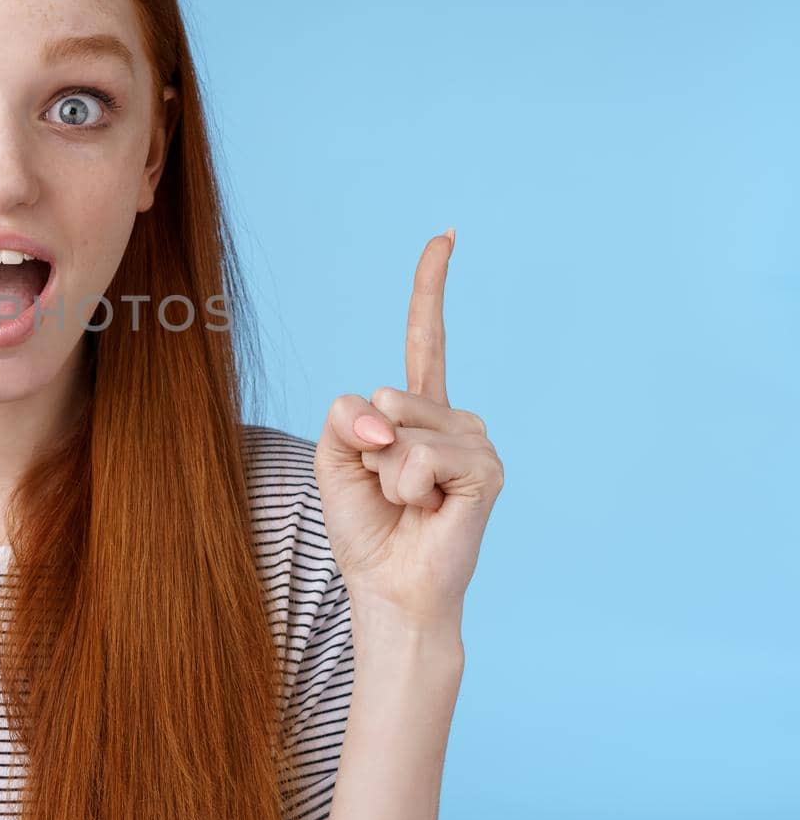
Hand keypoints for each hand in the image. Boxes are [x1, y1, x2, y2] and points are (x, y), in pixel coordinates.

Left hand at [313, 229, 504, 628]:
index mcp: (417, 411)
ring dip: (385, 474)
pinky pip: (418, 457)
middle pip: (385, 395)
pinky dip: (405, 488)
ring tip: (409, 504)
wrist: (388, 586)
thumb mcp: (333, 457)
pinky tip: (428, 512)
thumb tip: (385, 417)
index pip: (426, 336)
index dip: (431, 285)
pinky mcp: (486, 471)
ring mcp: (475, 441)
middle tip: (386, 488)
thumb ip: (345, 416)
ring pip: (399, 428)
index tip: (447, 234)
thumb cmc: (365, 526)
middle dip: (365, 445)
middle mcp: (453, 419)